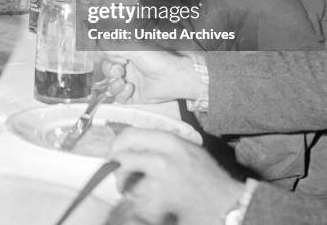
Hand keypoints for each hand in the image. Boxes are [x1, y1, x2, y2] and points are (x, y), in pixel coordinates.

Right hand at [101, 49, 204, 103]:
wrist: (174, 77)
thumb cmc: (159, 60)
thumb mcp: (133, 49)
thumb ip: (114, 47)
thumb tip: (100, 46)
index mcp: (126, 55)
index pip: (107, 58)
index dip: (107, 61)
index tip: (115, 60)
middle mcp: (127, 69)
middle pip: (107, 73)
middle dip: (110, 72)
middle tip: (119, 71)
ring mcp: (130, 82)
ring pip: (111, 87)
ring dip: (114, 85)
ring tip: (124, 82)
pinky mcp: (134, 96)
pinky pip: (119, 99)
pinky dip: (122, 94)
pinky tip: (131, 88)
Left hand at [109, 128, 244, 224]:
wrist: (230, 206)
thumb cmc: (209, 179)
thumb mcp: (187, 149)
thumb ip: (160, 144)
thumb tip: (131, 145)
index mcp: (169, 141)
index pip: (129, 135)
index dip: (117, 145)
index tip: (114, 154)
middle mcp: (162, 159)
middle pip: (121, 159)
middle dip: (118, 171)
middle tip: (122, 180)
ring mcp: (160, 183)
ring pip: (127, 184)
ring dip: (131, 193)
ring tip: (146, 196)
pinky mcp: (160, 205)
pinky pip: (138, 206)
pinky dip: (142, 209)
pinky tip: (156, 209)